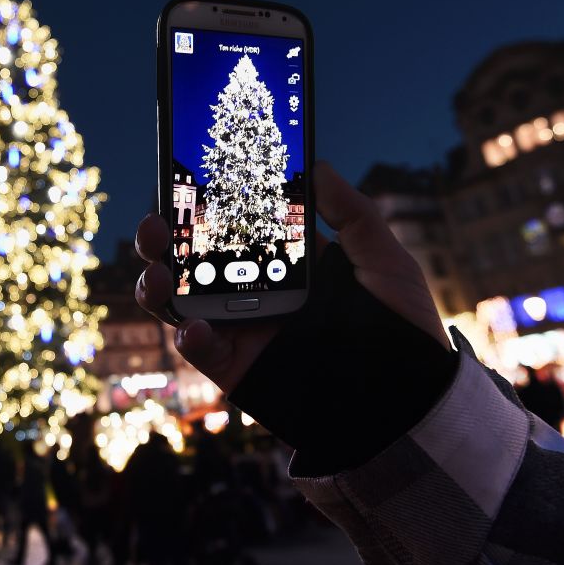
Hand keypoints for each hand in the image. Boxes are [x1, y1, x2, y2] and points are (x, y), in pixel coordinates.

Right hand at [134, 162, 447, 394]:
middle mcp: (255, 292)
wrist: (407, 399)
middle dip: (164, 239)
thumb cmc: (402, 327)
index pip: (233, 224)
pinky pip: (201, 352)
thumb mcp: (384, 261)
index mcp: (283, 261)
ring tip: (157, 273)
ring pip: (181, 302)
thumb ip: (352, 213)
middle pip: (193, 260)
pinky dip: (189, 338)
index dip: (204, 203)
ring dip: (156, 285)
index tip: (185, 178)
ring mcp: (243, 331)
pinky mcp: (239, 369)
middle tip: (157, 224)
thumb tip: (318, 166)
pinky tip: (194, 327)